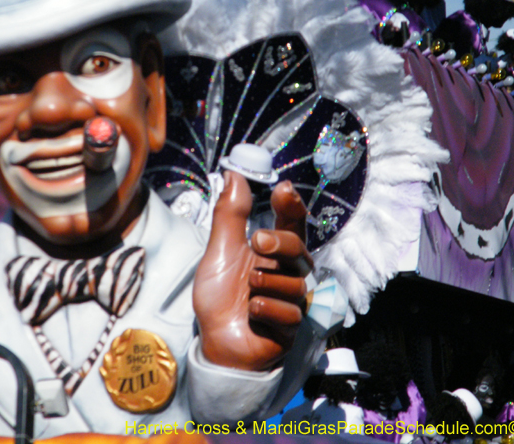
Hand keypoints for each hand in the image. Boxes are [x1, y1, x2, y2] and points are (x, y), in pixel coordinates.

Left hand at [193, 170, 312, 371]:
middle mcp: (287, 271)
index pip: (292, 221)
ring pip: (294, 282)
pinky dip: (267, 309)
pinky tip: (253, 311)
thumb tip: (233, 174)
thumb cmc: (220, 295)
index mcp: (273, 250)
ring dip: (265, 283)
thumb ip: (229, 215)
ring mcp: (292, 299)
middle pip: (298, 247)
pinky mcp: (291, 327)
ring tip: (247, 291)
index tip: (284, 188)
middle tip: (257, 241)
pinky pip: (289, 312)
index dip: (292, 204)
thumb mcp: (219, 251)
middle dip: (279, 242)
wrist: (214, 340)